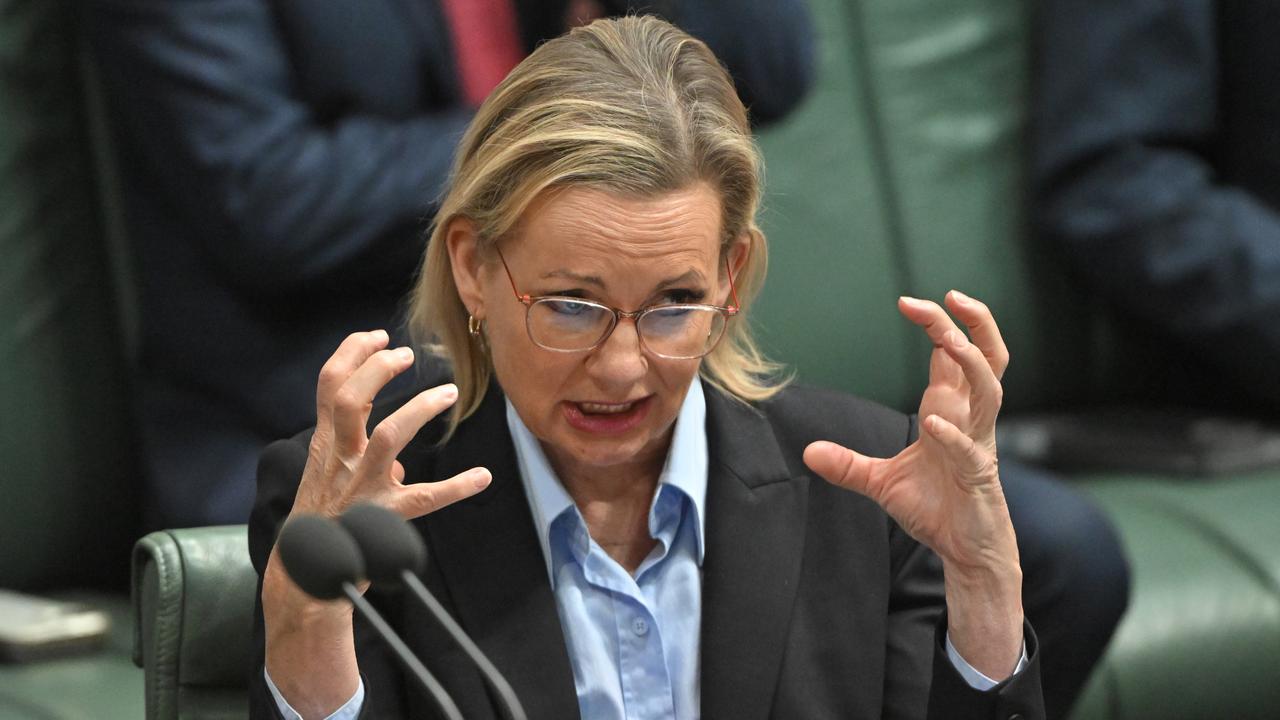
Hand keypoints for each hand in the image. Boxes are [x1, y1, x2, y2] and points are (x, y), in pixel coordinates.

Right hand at [290, 329, 490, 520]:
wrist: (303, 573)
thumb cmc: (321, 520)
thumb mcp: (328, 479)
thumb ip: (358, 460)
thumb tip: (399, 464)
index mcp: (326, 445)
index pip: (330, 386)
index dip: (352, 354)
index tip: (377, 336)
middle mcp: (340, 459)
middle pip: (349, 400)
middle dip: (377, 370)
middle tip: (406, 355)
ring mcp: (361, 486)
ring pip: (387, 437)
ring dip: (418, 410)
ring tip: (448, 393)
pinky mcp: (383, 516)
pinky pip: (424, 497)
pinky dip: (456, 486)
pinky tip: (482, 476)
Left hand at [803, 292, 1021, 676]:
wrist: (965, 551)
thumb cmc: (936, 508)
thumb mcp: (881, 482)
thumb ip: (848, 465)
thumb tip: (808, 452)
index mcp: (953, 411)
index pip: (953, 356)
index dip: (939, 324)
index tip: (908, 302)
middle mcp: (971, 420)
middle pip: (987, 358)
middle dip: (973, 324)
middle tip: (947, 297)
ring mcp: (979, 445)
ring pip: (990, 391)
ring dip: (971, 364)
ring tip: (948, 341)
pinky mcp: (978, 476)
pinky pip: (970, 449)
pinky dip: (952, 434)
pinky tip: (932, 423)